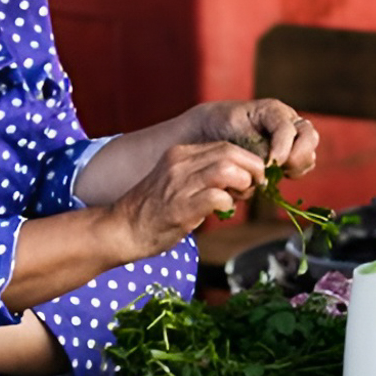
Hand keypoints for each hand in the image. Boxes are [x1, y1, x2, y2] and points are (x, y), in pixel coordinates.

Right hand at [108, 141, 270, 256]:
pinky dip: (227, 203)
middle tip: (254, 186)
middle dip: (252, 169)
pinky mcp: (180, 208)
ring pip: (226, 170)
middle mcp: (179, 164)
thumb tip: (238, 180)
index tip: (253, 176)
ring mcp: (179, 185)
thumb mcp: (175, 181)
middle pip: (231, 153)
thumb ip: (201, 175)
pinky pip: (216, 197)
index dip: (247, 160)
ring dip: (242, 184)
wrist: (120, 230)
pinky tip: (222, 211)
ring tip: (239, 197)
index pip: (225, 146)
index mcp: (179, 154)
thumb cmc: (152, 211)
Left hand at [186, 99, 320, 176]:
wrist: (210, 131)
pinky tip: (274, 178)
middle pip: (310, 137)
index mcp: (273, 111)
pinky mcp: (288, 157)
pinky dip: (292, 174)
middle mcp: (288, 123)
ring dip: (297, 167)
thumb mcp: (231, 127)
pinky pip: (301, 168)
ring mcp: (291, 140)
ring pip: (309, 154)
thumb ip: (254, 142)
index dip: (283, 147)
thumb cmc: (219, 124)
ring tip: (277, 174)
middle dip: (298, 156)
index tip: (271, 164)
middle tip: (280, 168)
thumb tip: (270, 164)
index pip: (288, 128)